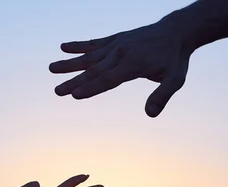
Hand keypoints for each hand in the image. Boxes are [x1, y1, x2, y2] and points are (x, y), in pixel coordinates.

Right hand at [49, 16, 192, 117]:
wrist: (176, 32)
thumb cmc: (175, 59)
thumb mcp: (175, 80)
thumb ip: (162, 96)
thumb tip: (150, 114)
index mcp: (133, 63)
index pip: (109, 79)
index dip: (92, 88)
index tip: (74, 95)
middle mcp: (121, 53)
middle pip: (94, 70)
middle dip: (74, 81)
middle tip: (56, 91)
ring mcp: (116, 45)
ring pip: (90, 56)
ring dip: (70, 63)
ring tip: (51, 68)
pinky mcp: (115, 39)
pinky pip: (95, 43)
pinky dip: (79, 45)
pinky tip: (63, 47)